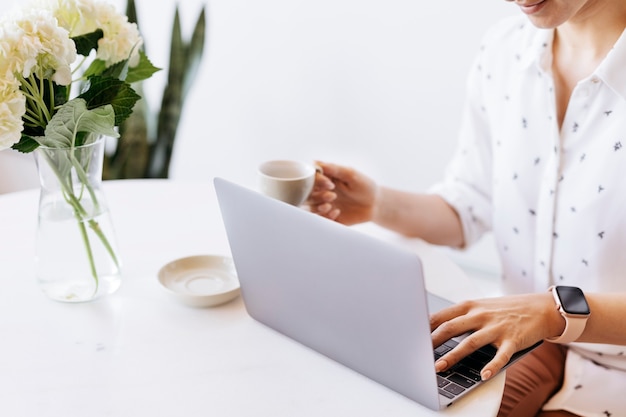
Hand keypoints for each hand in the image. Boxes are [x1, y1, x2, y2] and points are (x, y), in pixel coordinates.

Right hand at [307, 161, 377, 224]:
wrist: (375, 204)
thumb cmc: (365, 186)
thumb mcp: (351, 175)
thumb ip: (334, 169)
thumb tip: (315, 162)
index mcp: (325, 179)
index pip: (311, 178)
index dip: (317, 181)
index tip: (330, 184)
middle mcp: (321, 191)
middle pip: (307, 194)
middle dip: (318, 196)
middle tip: (332, 196)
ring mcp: (324, 205)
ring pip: (310, 208)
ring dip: (319, 207)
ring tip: (331, 206)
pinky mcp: (328, 218)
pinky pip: (319, 220)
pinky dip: (325, 217)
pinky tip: (337, 213)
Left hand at [430, 293, 563, 379]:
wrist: (541, 308)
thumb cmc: (504, 310)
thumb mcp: (480, 306)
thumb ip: (460, 317)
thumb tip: (434, 329)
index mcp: (470, 306)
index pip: (441, 315)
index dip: (424, 325)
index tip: (410, 335)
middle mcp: (480, 315)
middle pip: (450, 328)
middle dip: (432, 341)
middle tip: (417, 353)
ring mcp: (496, 328)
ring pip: (470, 342)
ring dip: (453, 355)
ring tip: (439, 367)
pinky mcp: (513, 340)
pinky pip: (500, 355)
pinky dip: (492, 366)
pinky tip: (483, 375)